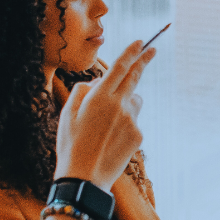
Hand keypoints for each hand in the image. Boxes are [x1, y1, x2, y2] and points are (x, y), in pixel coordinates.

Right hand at [54, 39, 154, 190]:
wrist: (84, 177)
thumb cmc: (70, 144)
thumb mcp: (67, 113)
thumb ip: (82, 91)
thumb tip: (95, 82)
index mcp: (99, 97)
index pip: (120, 68)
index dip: (131, 53)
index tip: (141, 42)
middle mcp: (119, 105)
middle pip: (135, 77)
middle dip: (143, 61)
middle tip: (153, 49)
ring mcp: (132, 120)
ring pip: (134, 101)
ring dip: (127, 101)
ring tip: (107, 122)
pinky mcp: (138, 135)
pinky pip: (134, 120)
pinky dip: (126, 123)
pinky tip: (110, 138)